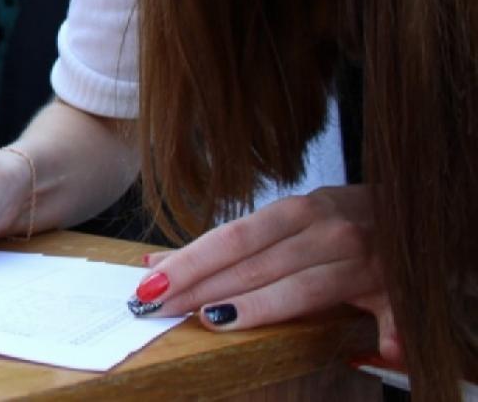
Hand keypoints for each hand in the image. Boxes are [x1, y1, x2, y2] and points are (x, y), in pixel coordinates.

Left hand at [133, 185, 397, 362]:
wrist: (418, 210)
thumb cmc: (339, 219)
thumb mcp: (288, 220)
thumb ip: (231, 244)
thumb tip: (155, 262)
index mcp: (301, 212)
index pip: (234, 238)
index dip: (191, 261)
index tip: (151, 280)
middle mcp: (331, 232)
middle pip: (256, 265)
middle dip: (202, 288)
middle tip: (159, 306)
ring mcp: (367, 263)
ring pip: (302, 290)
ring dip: (256, 308)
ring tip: (212, 321)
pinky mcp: (402, 295)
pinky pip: (388, 324)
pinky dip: (379, 342)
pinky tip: (356, 359)